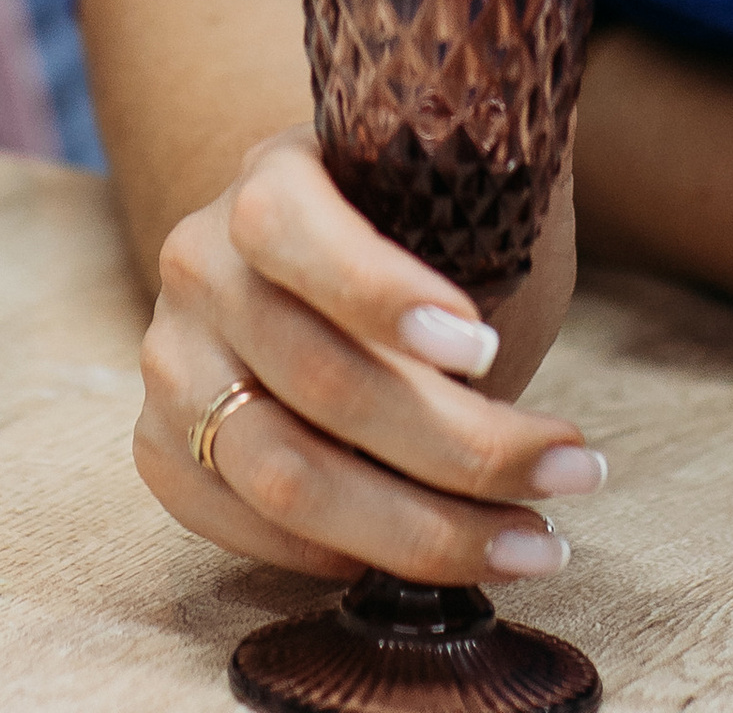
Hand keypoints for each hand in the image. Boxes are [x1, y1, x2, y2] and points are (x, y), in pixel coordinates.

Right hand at [135, 128, 602, 587]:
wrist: (318, 260)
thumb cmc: (420, 233)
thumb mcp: (454, 214)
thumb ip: (474, 272)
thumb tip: (526, 396)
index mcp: (267, 177)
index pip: (288, 228)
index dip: (380, 292)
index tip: (484, 348)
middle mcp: (199, 265)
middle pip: (318, 380)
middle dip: (462, 447)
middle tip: (571, 471)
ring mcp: (171, 359)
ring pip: (285, 476)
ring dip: (423, 530)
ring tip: (532, 542)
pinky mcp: (161, 446)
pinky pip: (249, 527)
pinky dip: (348, 555)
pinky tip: (435, 554)